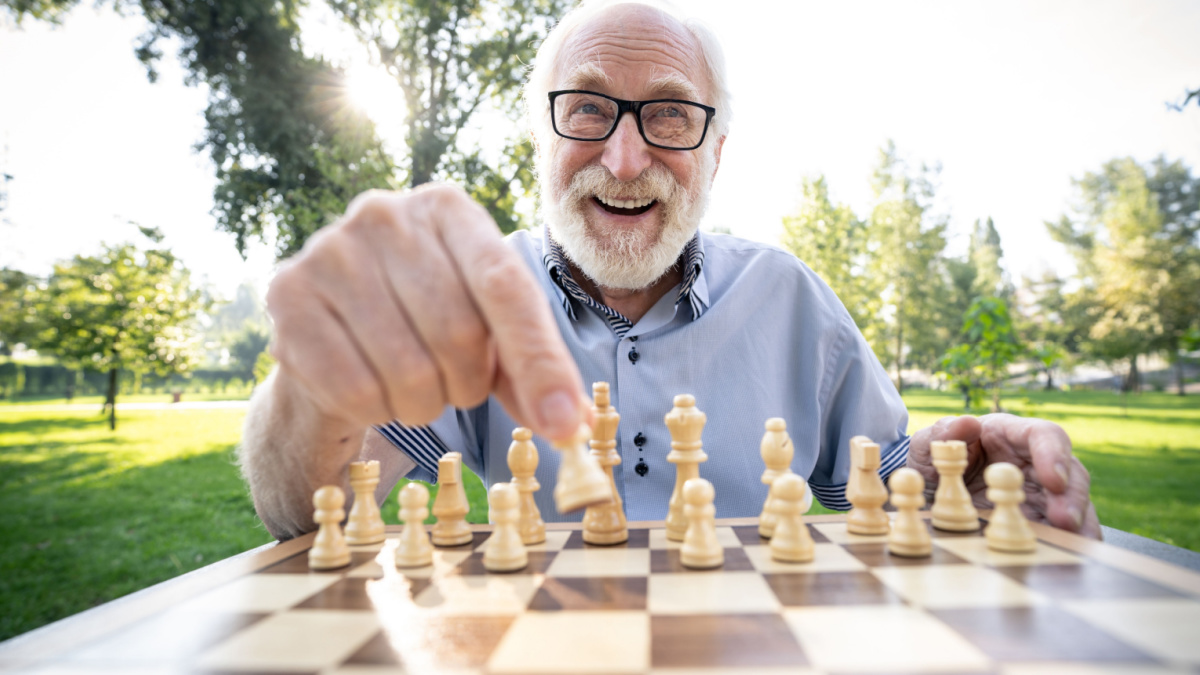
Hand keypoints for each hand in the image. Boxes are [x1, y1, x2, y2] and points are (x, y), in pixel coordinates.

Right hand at [265, 184, 587, 439]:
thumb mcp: (489, 330)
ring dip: (423, 404)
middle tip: (456, 385)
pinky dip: (376, 411)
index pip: (505, 288)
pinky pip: (356, 389)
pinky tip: (371, 390)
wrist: (330, 329)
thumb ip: (533, 369)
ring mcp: (329, 250)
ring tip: (412, 385)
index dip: (539, 362)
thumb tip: (571, 425)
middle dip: (469, 384)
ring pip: (408, 371)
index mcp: (448, 208)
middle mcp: (386, 214)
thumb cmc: (426, 323)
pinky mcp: (287, 295)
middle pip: (459, 334)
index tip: (563, 423)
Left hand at [907, 414, 1100, 538]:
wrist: (927, 492)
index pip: (1043, 435)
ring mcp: (1040, 492)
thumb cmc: (932, 460)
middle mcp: (1032, 461)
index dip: (1053, 454)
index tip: (1054, 479)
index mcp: (1009, 434)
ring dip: (1078, 521)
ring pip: (1073, 502)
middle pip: (1069, 472)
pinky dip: (1072, 541)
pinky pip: (1063, 530)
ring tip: (1072, 540)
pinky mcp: (1039, 519)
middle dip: (1071, 495)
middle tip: (1065, 520)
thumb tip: (967, 422)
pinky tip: (1072, 553)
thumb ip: (942, 435)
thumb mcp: (926, 447)